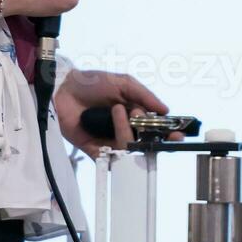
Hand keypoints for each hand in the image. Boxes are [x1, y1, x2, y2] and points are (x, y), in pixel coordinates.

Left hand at [54, 70, 178, 157]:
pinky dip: (113, 150)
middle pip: (146, 143)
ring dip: (127, 131)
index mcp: (135, 114)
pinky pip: (109, 157)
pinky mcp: (95, 149)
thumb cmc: (92, 83)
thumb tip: (166, 110)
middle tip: (163, 137)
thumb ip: (145, 95)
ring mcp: (110, 140)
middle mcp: (125, 129)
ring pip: (129, 148)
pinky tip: (113, 129)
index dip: (168, 133)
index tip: (177, 134)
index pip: (156, 128)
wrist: (64, 88)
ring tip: (118, 110)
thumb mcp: (123, 83)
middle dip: (156, 140)